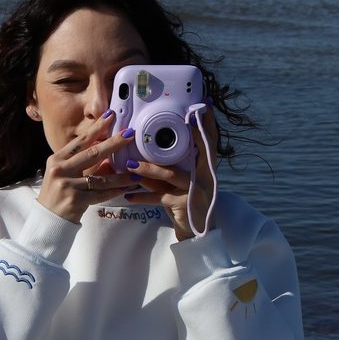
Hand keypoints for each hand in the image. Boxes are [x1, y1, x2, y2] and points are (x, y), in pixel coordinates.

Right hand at [37, 110, 140, 224]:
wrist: (47, 221)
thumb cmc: (57, 195)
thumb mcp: (65, 175)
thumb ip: (82, 164)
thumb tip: (108, 154)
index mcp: (57, 160)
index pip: (80, 141)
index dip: (97, 128)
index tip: (111, 116)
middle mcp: (60, 170)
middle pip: (92, 154)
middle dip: (114, 143)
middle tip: (130, 134)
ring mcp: (67, 186)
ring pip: (100, 178)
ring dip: (120, 175)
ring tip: (136, 172)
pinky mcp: (75, 201)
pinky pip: (100, 194)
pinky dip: (114, 191)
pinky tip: (126, 188)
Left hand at [122, 104, 219, 239]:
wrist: (195, 234)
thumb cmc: (184, 203)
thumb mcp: (178, 184)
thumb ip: (168, 169)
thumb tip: (144, 153)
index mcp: (205, 168)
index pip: (209, 141)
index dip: (207, 124)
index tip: (202, 105)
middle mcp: (204, 176)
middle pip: (196, 151)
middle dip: (186, 134)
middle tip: (175, 120)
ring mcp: (196, 190)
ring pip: (171, 174)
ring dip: (149, 169)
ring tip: (130, 165)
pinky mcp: (184, 205)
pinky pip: (160, 198)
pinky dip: (143, 197)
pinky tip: (129, 196)